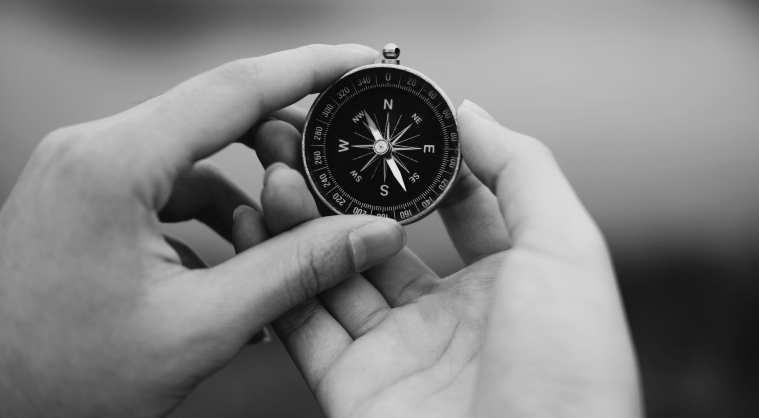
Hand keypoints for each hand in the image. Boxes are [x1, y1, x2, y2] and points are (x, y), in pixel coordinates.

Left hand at [0, 45, 408, 416]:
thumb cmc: (60, 379)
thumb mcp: (198, 326)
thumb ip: (294, 271)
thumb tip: (364, 235)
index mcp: (113, 166)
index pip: (234, 89)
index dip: (310, 69)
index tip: (357, 63)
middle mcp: (91, 154)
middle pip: (215, 116)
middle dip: (282, 140)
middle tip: (331, 170)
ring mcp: (84, 176)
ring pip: (193, 158)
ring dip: (245, 191)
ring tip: (283, 240)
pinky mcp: (87, 202)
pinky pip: (166, 187)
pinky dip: (210, 213)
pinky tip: (234, 261)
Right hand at [234, 100, 642, 416]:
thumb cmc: (568, 373)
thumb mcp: (566, 251)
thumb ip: (522, 172)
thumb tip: (470, 113)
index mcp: (509, 283)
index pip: (459, 205)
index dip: (424, 161)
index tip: (385, 120)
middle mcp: (450, 318)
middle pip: (384, 235)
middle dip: (349, 189)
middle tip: (312, 141)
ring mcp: (397, 353)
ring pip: (335, 273)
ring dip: (303, 222)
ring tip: (277, 170)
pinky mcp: (351, 388)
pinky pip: (303, 323)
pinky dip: (275, 278)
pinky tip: (255, 226)